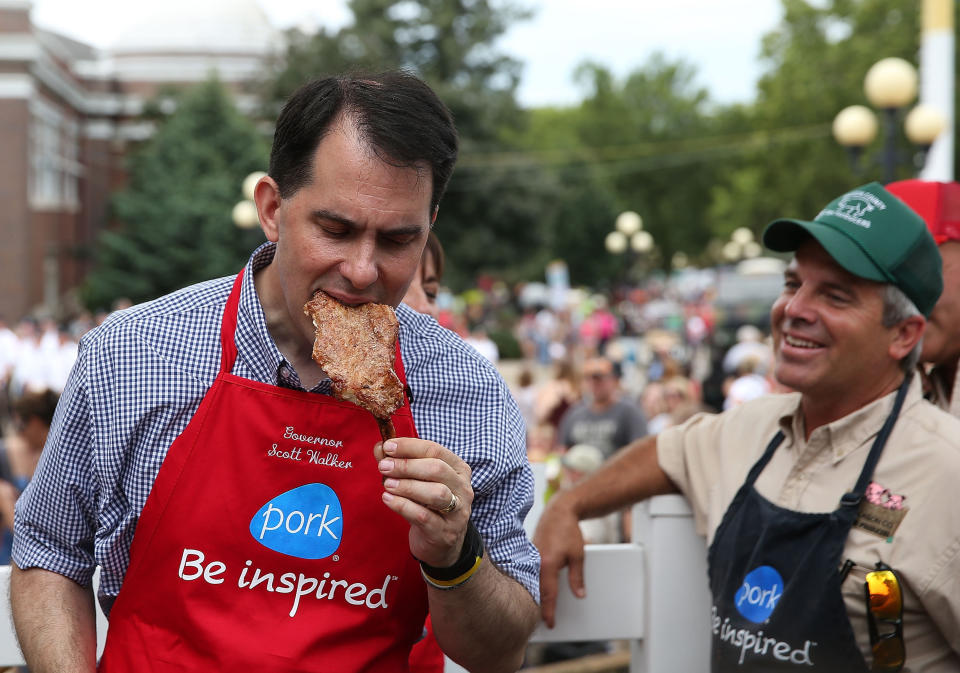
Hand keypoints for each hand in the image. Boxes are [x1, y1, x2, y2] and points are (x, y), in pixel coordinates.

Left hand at [375, 438, 472, 567]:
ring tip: (387, 484)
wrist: (442, 544)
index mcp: (458, 469)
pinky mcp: (444, 533)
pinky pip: (423, 517)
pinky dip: (403, 505)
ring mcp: (457, 512)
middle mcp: (463, 489)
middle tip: (384, 466)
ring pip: (436, 493)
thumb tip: (380, 448)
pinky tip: (388, 499)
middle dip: (407, 466)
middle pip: (437, 469)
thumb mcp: (418, 481)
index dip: (410, 446)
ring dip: (408, 486)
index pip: (435, 450)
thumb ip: (400, 462)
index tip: (388, 446)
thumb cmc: (429, 506)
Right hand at [532, 495, 585, 627]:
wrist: (558, 512)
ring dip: (535, 596)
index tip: (550, 624)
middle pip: (536, 591)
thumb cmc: (568, 531)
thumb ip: (577, 577)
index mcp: (548, 564)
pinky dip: (532, 583)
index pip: (548, 594)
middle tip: (542, 623)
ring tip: (538, 610)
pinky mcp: (529, 554)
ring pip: (531, 582)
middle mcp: (535, 562)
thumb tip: (579, 595)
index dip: (548, 611)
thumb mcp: (578, 555)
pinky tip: (535, 590)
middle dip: (539, 607)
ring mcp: (530, 557)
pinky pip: (529, 573)